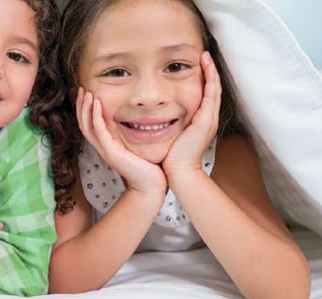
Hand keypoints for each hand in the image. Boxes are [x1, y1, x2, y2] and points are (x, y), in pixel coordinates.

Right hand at [76, 88, 166, 194]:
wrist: (151, 185)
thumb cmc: (147, 166)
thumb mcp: (136, 145)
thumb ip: (133, 133)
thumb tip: (140, 118)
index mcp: (106, 145)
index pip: (89, 124)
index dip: (85, 109)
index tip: (86, 93)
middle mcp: (102, 147)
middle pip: (83, 124)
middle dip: (81, 105)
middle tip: (81, 89)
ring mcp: (105, 150)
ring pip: (87, 126)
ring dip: (86, 108)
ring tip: (87, 93)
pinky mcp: (111, 153)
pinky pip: (99, 132)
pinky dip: (96, 117)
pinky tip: (98, 104)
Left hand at [163, 52, 220, 175]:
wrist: (177, 172)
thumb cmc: (170, 156)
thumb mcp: (170, 134)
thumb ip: (167, 123)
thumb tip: (154, 115)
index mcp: (200, 121)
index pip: (204, 95)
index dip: (203, 79)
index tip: (196, 64)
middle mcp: (207, 118)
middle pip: (213, 89)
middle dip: (209, 71)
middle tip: (203, 54)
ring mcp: (209, 119)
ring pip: (214, 89)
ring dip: (211, 71)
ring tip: (205, 56)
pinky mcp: (206, 121)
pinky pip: (211, 94)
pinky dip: (210, 79)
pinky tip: (206, 66)